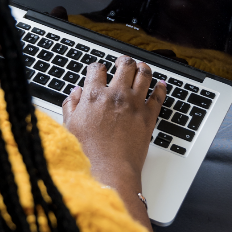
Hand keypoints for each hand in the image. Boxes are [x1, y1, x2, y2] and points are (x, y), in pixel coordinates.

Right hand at [62, 55, 166, 231]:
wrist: (111, 170)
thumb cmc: (89, 153)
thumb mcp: (70, 127)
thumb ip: (71, 106)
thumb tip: (76, 93)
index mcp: (94, 96)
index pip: (97, 69)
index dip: (97, 67)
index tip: (99, 70)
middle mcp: (116, 95)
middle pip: (124, 65)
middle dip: (124, 60)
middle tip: (123, 62)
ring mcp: (135, 104)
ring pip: (144, 74)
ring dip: (143, 67)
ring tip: (141, 67)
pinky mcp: (149, 116)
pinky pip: (159, 96)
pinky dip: (161, 87)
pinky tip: (161, 84)